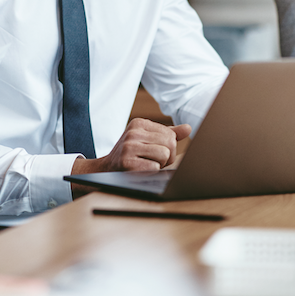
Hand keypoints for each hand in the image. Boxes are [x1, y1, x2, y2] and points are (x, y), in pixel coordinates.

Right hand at [69, 118, 191, 196]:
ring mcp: (129, 147)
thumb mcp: (147, 139)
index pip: (171, 134)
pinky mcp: (127, 162)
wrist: (106, 169)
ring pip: (164, 155)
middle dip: (167, 157)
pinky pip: (154, 168)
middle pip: (170, 144)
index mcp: (139, 123)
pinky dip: (151, 172)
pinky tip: (140, 170)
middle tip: (152, 160)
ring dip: (159, 165)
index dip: (169, 148)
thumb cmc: (132, 154)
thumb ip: (168, 133)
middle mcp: (133, 132)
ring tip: (146, 164)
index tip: (155, 151)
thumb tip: (188, 128)